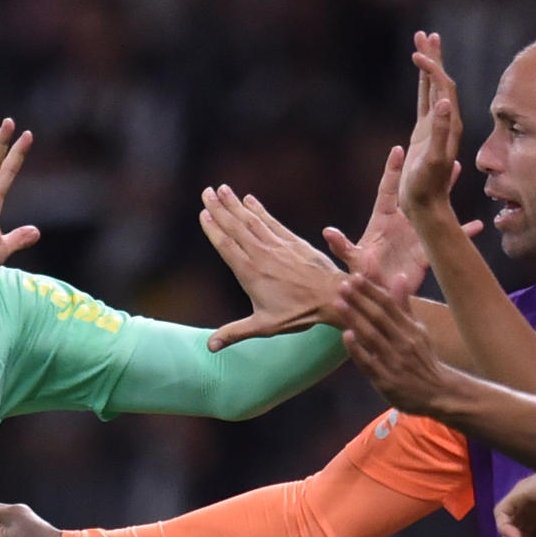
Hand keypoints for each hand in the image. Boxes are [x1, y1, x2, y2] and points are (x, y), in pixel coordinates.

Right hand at [201, 185, 343, 350]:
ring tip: (223, 189)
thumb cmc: (298, 314)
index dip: (213, 228)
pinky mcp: (293, 242)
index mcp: (250, 273)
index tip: (203, 213)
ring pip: (252, 220)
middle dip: (220, 208)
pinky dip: (260, 209)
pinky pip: (272, 222)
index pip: (226, 245)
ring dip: (236, 204)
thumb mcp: (263, 326)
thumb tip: (210, 347)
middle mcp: (262, 255)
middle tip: (206, 192)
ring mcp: (278, 246)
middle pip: (236, 227)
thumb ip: (234, 333)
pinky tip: (251, 199)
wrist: (333, 297)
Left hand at [321, 143, 483, 289]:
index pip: (388, 189)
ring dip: (446, 190)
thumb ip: (343, 246)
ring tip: (458, 168)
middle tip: (436, 149)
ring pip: (434, 207)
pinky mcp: (427, 251)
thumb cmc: (362, 277)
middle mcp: (402, 223)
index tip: (399, 149)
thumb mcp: (354, 261)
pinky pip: (446, 238)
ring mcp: (416, 235)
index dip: (393, 170)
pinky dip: (462, 232)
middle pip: (416, 191)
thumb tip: (328, 231)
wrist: (378, 297)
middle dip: (425, 171)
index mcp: (382, 220)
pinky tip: (478, 226)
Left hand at [333, 271, 450, 413]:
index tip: (356, 277)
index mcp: (411, 329)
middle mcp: (404, 343)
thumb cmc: (423, 359)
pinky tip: (346, 335)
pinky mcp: (386, 380)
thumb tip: (400, 277)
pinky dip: (357, 349)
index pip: (389, 305)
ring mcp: (394, 362)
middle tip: (342, 285)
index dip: (372, 290)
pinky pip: (369, 363)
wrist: (438, 393)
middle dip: (360, 300)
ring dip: (355, 319)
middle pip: (379, 317)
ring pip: (372, 337)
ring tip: (339, 303)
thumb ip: (405, 306)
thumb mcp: (418, 331)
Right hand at [399, 31, 465, 218]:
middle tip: (424, 34)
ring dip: (429, 65)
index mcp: (450, 124)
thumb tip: (443, 102)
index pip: (443, 88)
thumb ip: (439, 131)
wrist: (427, 206)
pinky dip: (423, 83)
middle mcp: (446, 121)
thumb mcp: (433, 160)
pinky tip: (419, 72)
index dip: (432, 70)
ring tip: (422, 43)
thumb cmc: (428, 187)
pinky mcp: (424, 132)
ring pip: (433, 88)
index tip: (417, 55)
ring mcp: (435, 125)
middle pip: (441, 81)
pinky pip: (424, 100)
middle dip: (433, 57)